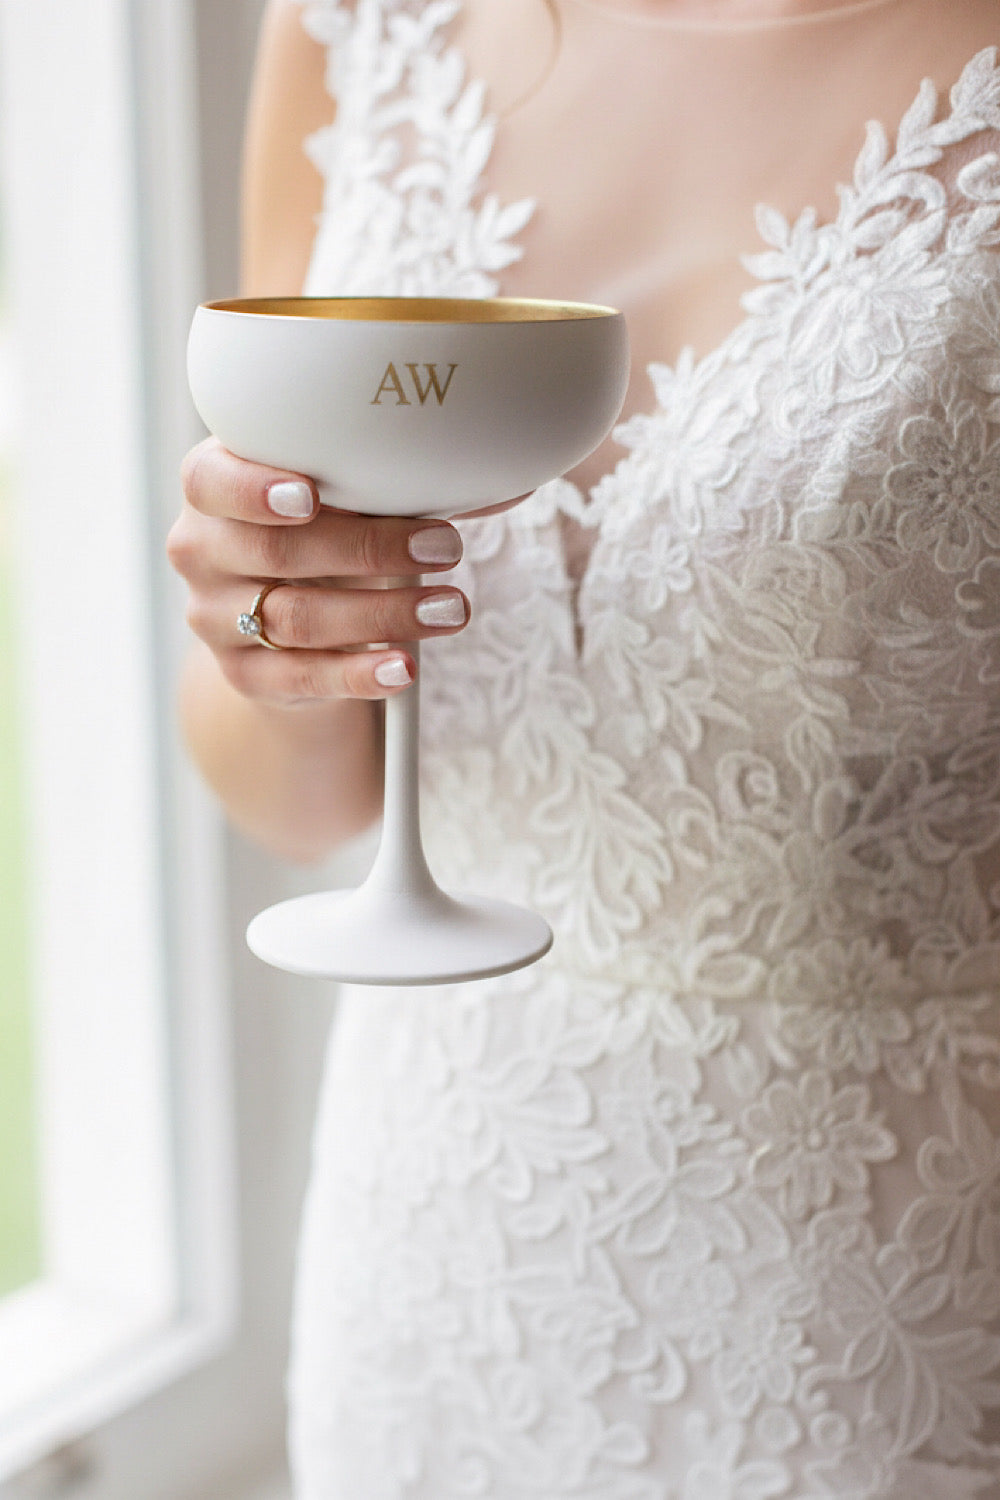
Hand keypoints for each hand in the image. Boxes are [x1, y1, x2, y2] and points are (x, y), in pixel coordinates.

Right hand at [167, 437, 468, 705]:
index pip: (212, 481)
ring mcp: (215, 617)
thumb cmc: (321, 533)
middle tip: (443, 546)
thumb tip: (507, 477)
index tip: (309, 495)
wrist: (286, 621)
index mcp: (212, 487)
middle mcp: (201, 550)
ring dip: (383, 613)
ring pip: (297, 617)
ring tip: (448, 608)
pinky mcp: (245, 674)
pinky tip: (404, 666)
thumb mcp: (342, 499)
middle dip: (369, 548)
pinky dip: (360, 673)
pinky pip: (302, 677)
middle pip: (277, 552)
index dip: (255, 489)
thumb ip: (394, 481)